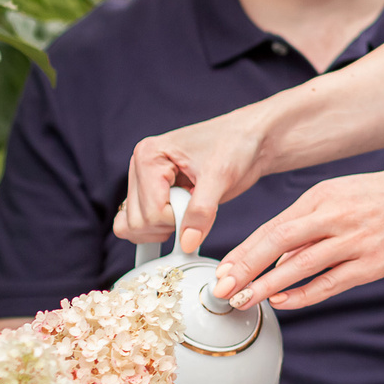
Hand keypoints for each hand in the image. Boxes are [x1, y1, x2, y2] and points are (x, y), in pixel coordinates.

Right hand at [113, 110, 267, 253]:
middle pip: (137, 222)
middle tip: (196, 208)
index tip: (201, 207)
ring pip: (133, 226)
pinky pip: (141, 224)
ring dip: (163, 230)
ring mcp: (146, 182)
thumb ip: (202, 211)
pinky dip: (160, 230)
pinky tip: (182, 218)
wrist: (250, 140)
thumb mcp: (221, 177)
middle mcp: (141, 167)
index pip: (150, 211)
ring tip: (189, 211)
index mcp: (149, 155)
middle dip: (168, 226)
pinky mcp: (154, 194)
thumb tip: (188, 243)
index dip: (177, 220)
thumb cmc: (235, 145)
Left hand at [205, 161, 383, 310]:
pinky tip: (285, 302)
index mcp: (323, 195)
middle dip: (245, 268)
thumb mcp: (344, 194)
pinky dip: (305, 294)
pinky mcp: (374, 264)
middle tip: (221, 289)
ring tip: (244, 300)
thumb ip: (310, 223)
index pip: (273, 226)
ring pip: (300, 267)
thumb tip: (277, 257)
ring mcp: (355, 241)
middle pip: (278, 244)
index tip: (222, 270)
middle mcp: (335, 215)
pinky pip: (331, 283)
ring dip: (267, 286)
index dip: (244, 251)